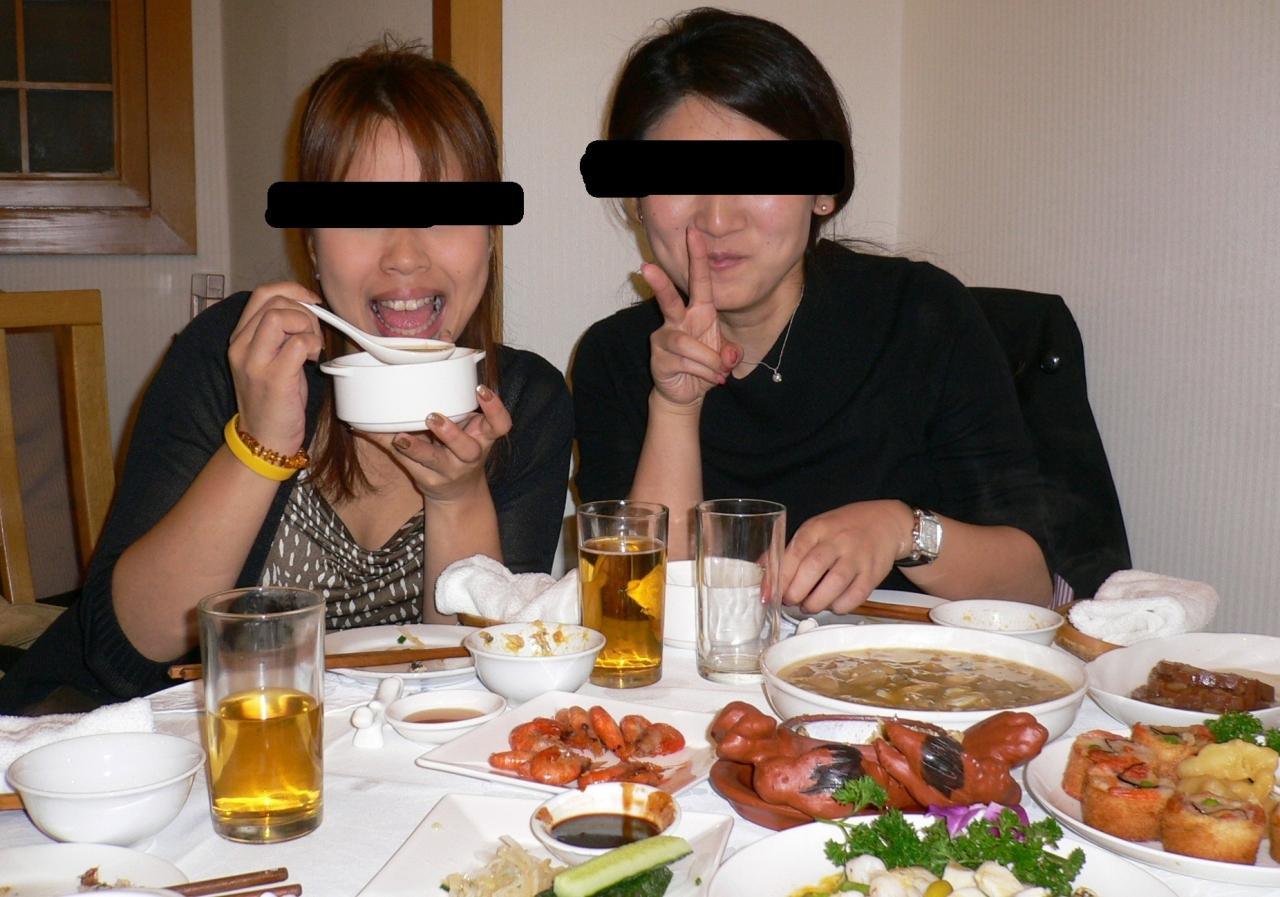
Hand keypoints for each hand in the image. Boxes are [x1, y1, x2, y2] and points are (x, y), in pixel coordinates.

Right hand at [227, 282, 323, 452]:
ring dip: (307, 327)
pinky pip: (299, 343)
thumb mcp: (271, 359)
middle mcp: (241, 346)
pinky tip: (313, 360)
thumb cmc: (275, 400)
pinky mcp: (273, 378)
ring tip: (312, 348)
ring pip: (281, 316)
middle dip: (303, 311)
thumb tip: (309, 310)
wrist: (265, 439)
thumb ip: (281, 333)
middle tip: (312, 335)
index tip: (311, 302)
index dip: (292, 290)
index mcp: (240, 338)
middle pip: (274, 301)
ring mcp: (254, 362)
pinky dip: (313, 345)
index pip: (262, 294)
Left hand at [364, 383, 511, 504]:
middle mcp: (469, 456)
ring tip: (399, 436)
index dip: (494, 408)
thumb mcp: (470, 430)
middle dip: (451, 433)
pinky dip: (386, 445)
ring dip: (416, 447)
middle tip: (433, 416)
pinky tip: (367, 431)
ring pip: (433, 460)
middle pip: (467, 449)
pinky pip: (405, 462)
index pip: (500, 425)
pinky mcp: (427, 479)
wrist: (459, 494)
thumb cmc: (460, 450)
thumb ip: (460, 405)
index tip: (480, 389)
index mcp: (483, 438)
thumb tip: (440, 360)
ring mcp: (448, 470)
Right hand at [644, 228, 739, 407]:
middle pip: (668, 300)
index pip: (699, 282)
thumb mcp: (725, 357)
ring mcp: (665, 338)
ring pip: (686, 343)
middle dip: (659, 284)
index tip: (693, 233)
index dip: (697, 257)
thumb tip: (727, 356)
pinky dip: (704, 373)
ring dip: (708, 361)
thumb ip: (730, 353)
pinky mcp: (659, 358)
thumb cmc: (705, 365)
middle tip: (646, 267)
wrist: (687, 393)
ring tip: (719, 374)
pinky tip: (709, 380)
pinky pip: (685, 363)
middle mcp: (678, 320)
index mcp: (698, 312)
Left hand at [780, 500, 913, 613]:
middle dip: (796, 592)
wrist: (885, 523)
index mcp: (817, 528)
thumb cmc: (842, 529)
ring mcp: (857, 557)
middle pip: (813, 569)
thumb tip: (761, 573)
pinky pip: (855, 597)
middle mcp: (838, 540)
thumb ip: (789, 551)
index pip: (794, 552)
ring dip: (816, 602)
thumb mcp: (814, 530)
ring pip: (834, 585)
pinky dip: (839, 606)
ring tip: (809, 605)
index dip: (778, 577)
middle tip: (791, 601)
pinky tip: (832, 604)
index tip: (768, 595)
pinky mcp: (873, 574)